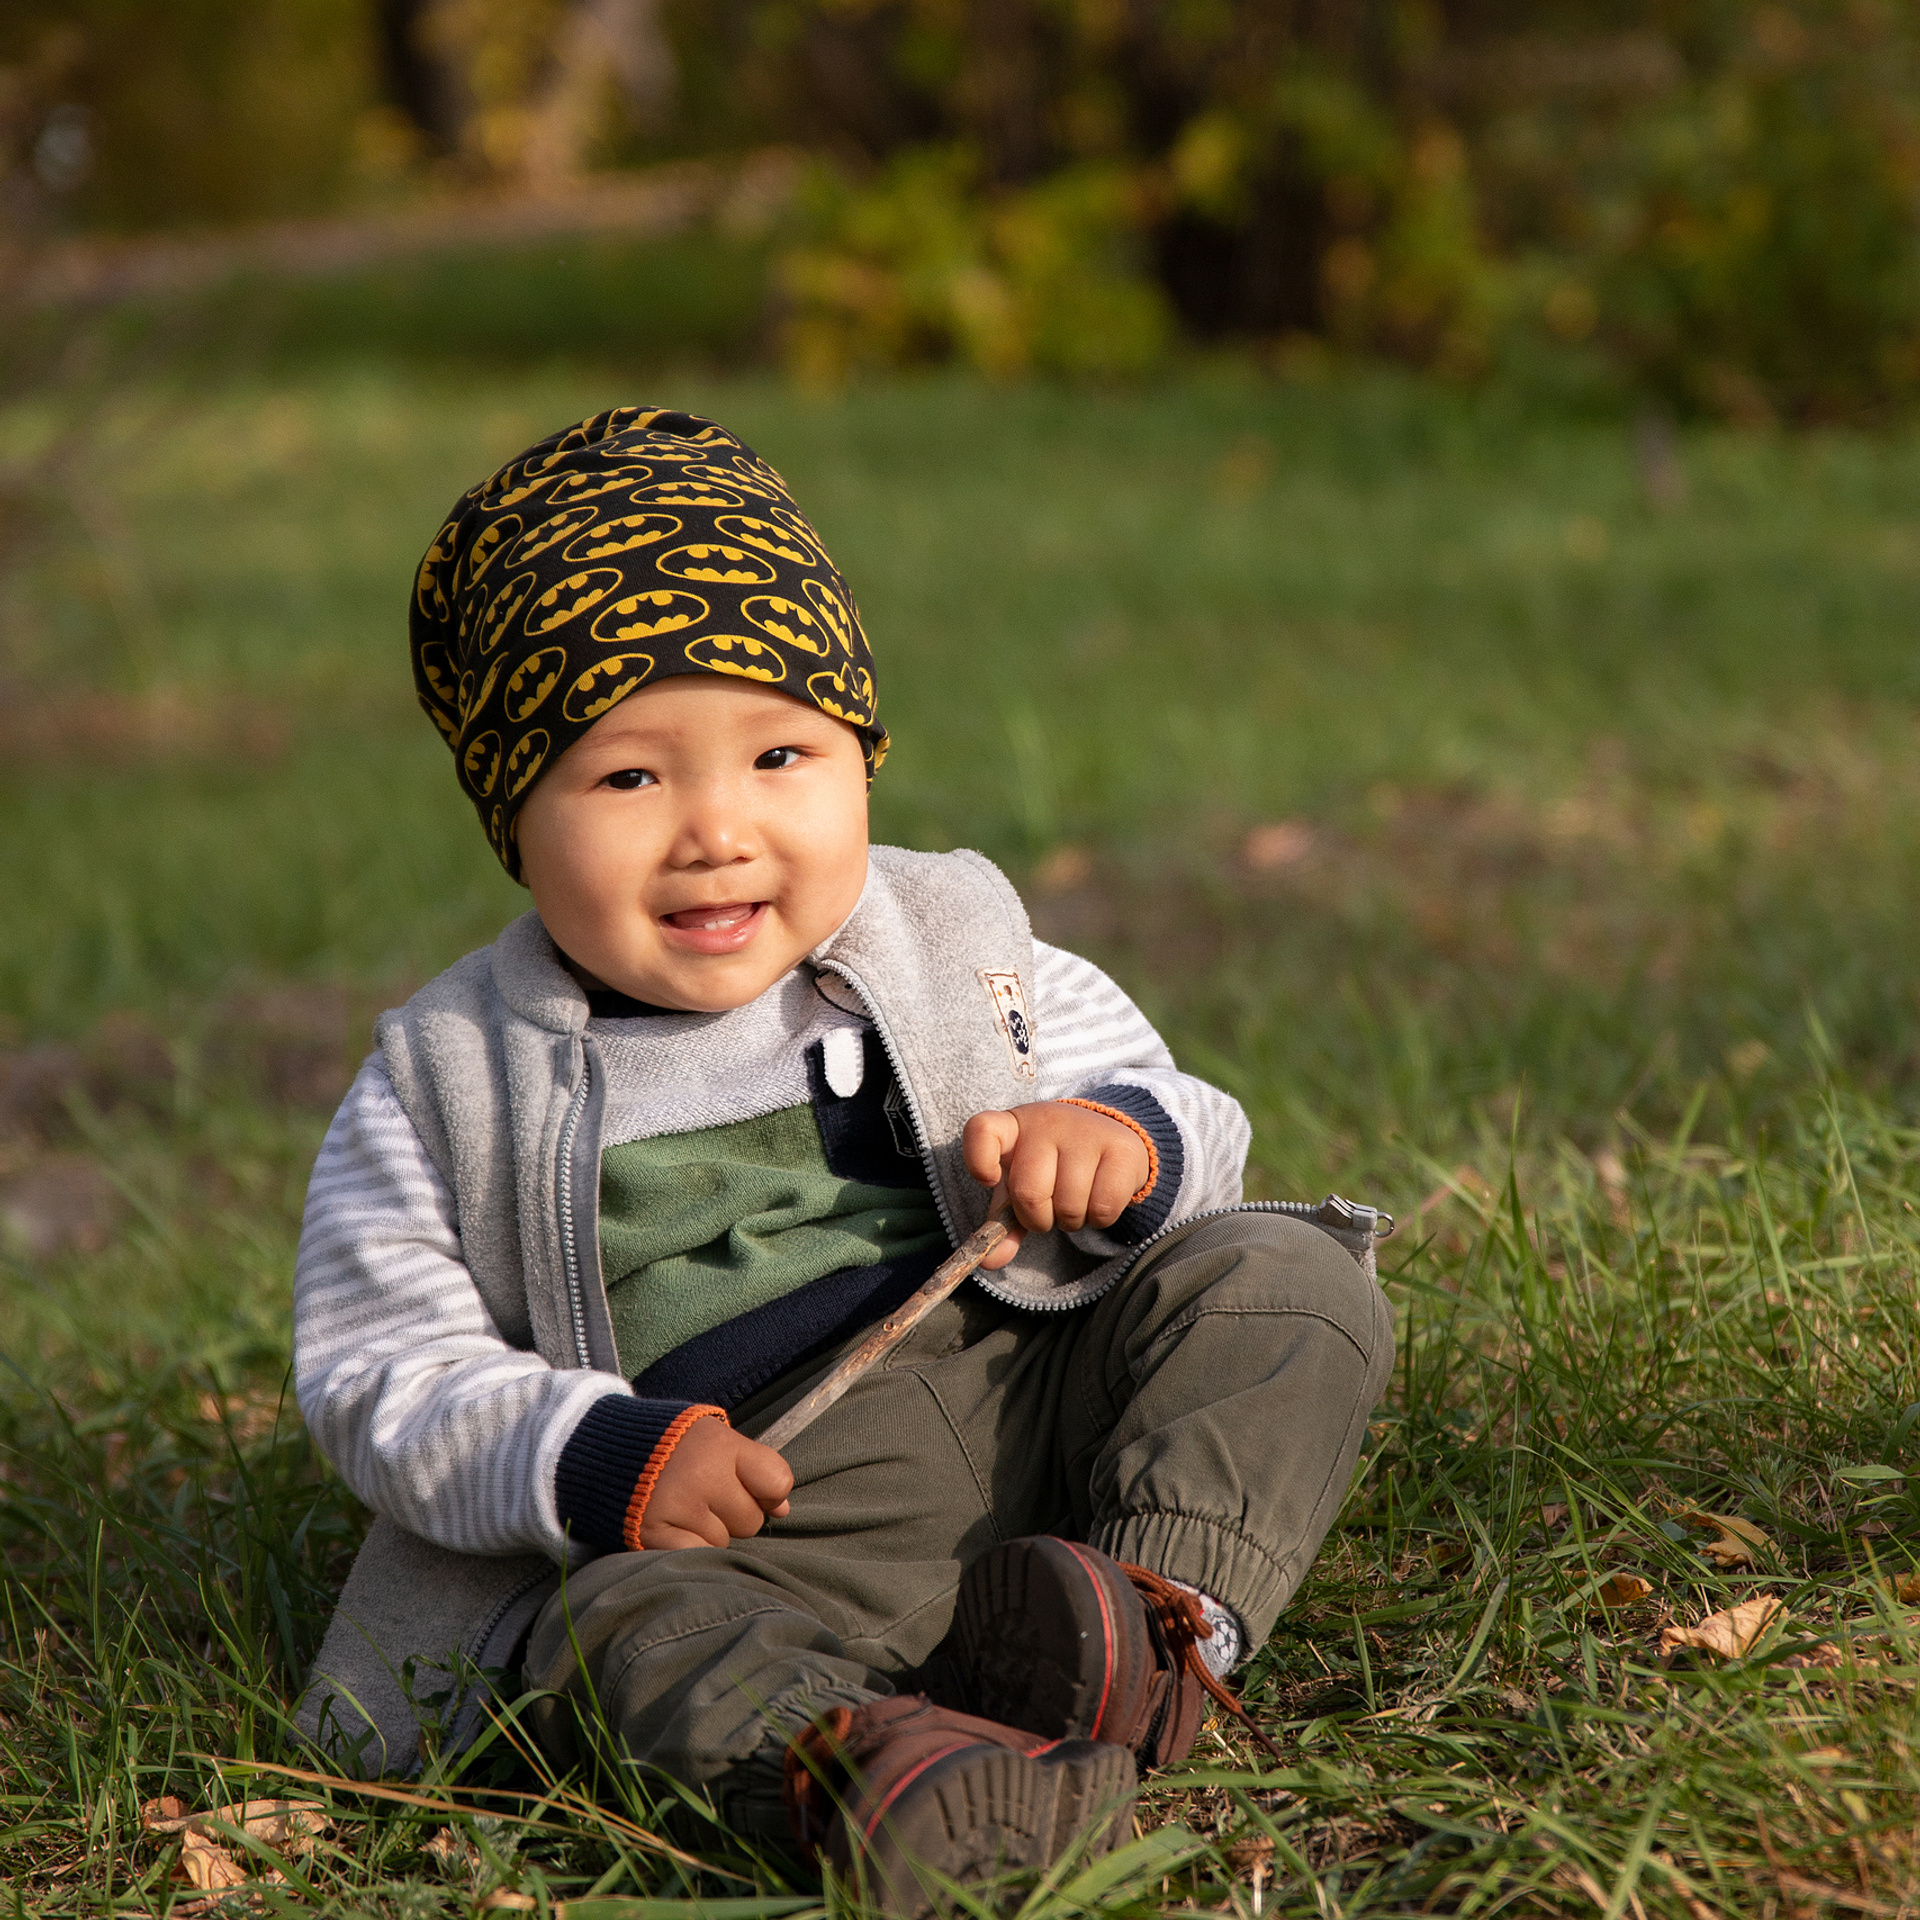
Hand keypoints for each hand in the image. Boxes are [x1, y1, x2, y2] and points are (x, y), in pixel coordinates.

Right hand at [639, 1417, 793, 1549]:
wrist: (603, 1448)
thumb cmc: (673, 1444)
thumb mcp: (714, 1438)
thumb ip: (751, 1467)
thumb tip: (783, 1509)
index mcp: (720, 1444)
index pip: (776, 1480)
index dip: (771, 1492)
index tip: (756, 1490)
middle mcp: (701, 1475)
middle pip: (750, 1520)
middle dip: (735, 1514)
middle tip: (708, 1497)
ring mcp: (676, 1506)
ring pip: (723, 1543)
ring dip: (709, 1533)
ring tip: (685, 1508)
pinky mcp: (652, 1534)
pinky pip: (697, 1556)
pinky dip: (690, 1549)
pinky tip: (675, 1528)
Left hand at [962, 1101, 1150, 1269]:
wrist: (1110, 1138)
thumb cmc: (1054, 1166)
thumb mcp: (1021, 1184)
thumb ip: (1003, 1222)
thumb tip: (989, 1261)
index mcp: (1012, 1127)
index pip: (981, 1130)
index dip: (979, 1161)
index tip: (990, 1180)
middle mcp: (1046, 1123)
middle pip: (1028, 1192)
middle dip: (1038, 1218)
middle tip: (1050, 1207)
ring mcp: (1085, 1132)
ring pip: (1068, 1206)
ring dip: (1070, 1221)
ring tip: (1076, 1200)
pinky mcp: (1121, 1149)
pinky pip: (1103, 1209)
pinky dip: (1098, 1220)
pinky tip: (1098, 1200)